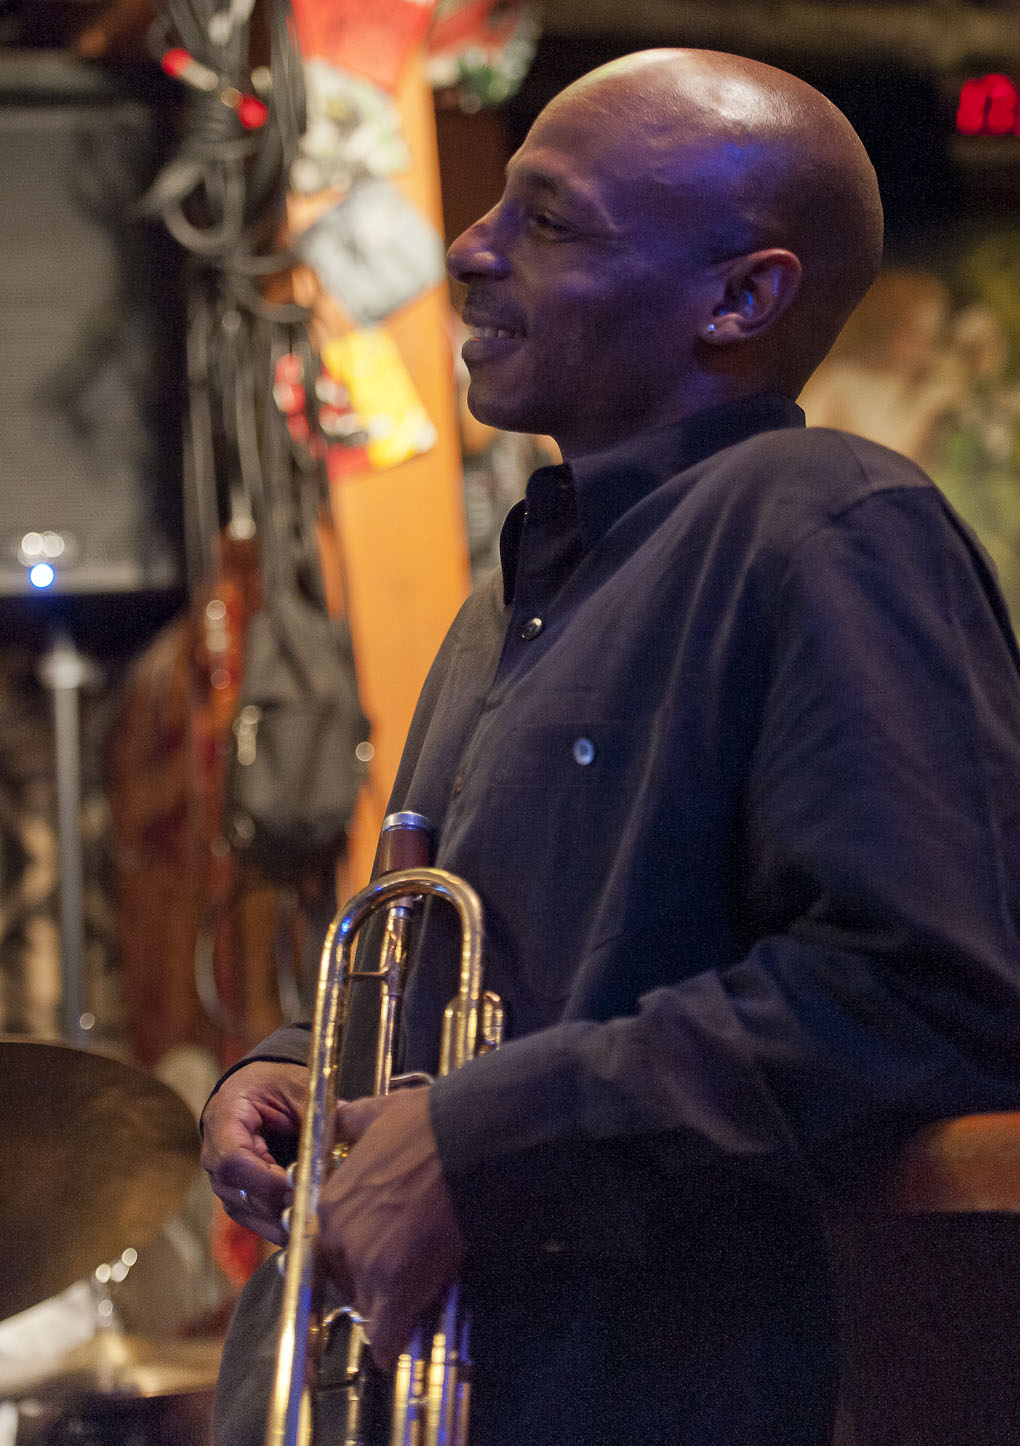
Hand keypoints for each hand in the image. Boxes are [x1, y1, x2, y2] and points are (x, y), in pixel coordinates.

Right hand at [200, 1059, 308, 1243]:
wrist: (250, 1092)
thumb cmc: (269, 1085)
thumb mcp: (293, 1085)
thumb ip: (314, 1109)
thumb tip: (348, 1127)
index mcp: (224, 1122)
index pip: (234, 1162)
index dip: (267, 1180)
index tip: (300, 1184)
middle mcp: (216, 1158)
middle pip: (243, 1196)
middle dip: (283, 1205)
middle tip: (320, 1208)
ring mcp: (225, 1183)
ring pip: (251, 1215)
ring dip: (285, 1221)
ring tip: (320, 1221)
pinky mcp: (239, 1198)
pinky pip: (259, 1220)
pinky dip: (284, 1225)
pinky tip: (311, 1226)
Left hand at [317, 1088, 464, 1370]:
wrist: (466, 1143)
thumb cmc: (428, 1126)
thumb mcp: (378, 1113)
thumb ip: (352, 1121)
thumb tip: (342, 1114)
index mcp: (330, 1201)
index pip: (331, 1244)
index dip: (359, 1248)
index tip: (381, 1249)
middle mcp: (339, 1236)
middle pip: (346, 1278)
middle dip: (371, 1280)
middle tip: (404, 1270)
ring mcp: (365, 1265)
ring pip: (367, 1307)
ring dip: (387, 1307)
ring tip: (414, 1297)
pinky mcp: (395, 1290)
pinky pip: (385, 1336)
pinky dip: (393, 1343)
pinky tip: (402, 1341)